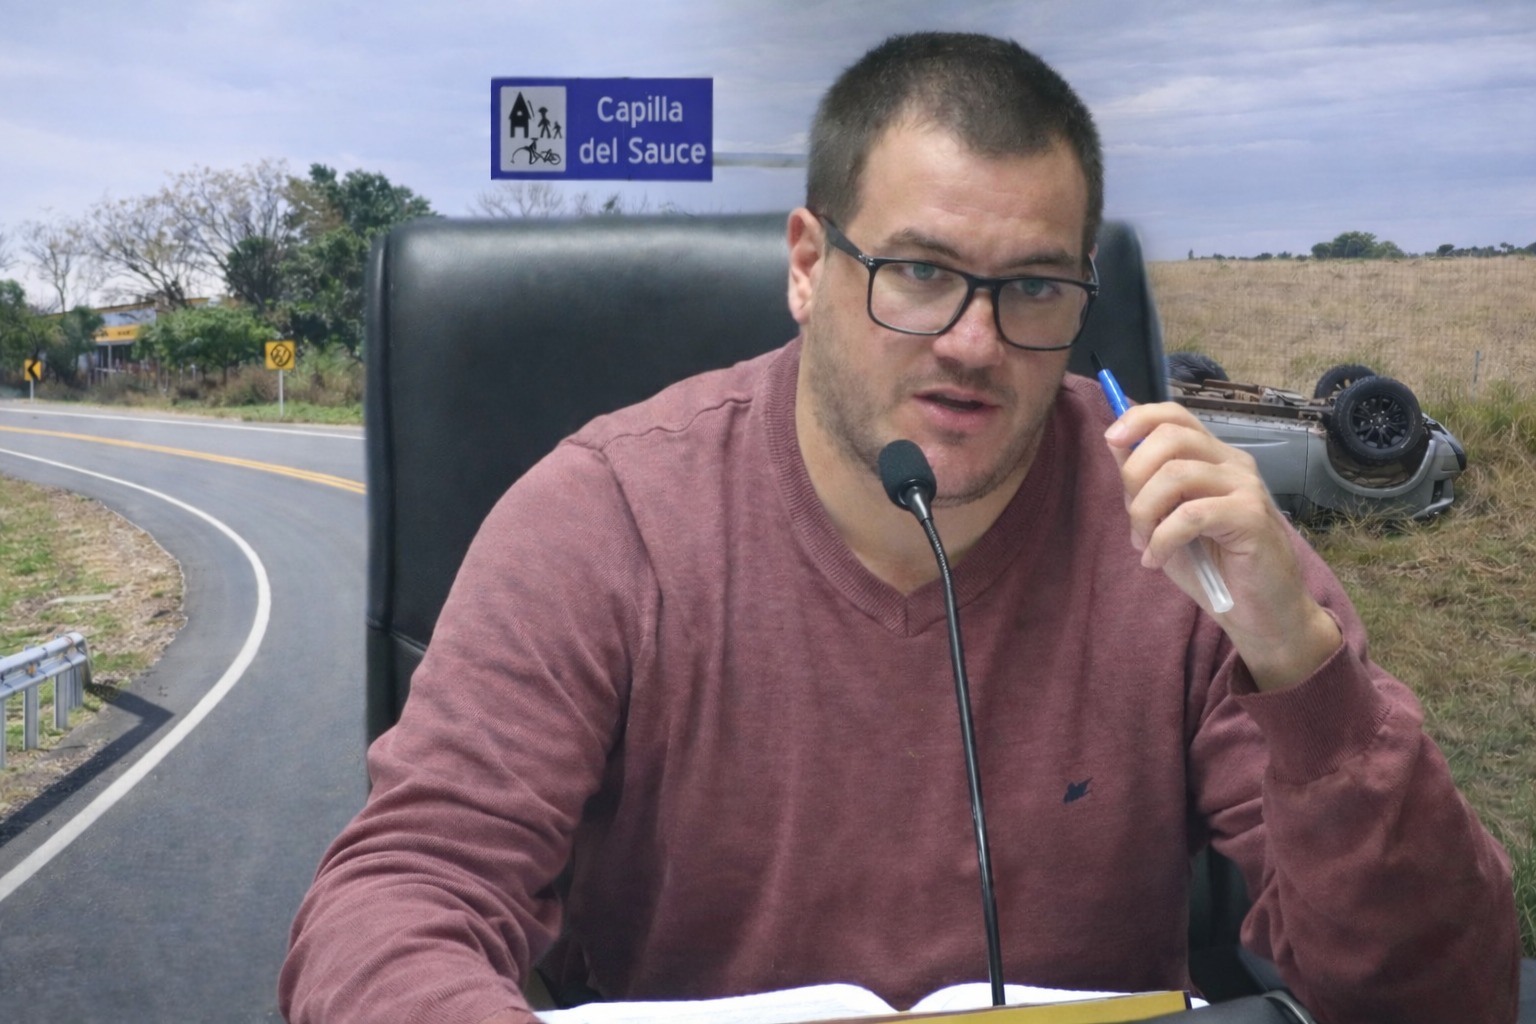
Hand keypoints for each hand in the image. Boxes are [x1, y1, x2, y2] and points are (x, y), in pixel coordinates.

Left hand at [1104, 402, 1340, 690]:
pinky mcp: (1250, 517)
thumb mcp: (1167, 520)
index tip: (1111, 440)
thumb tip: (1116, 442)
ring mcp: (1245, 487)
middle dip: (1134, 476)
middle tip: (1135, 522)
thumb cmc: (1214, 567)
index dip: (1138, 419)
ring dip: (1144, 512)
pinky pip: (1190, 514)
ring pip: (1175, 473)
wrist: (1261, 612)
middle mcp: (1232, 463)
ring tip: (1146, 545)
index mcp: (1213, 458)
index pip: (1175, 415)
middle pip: (1170, 436)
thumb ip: (1146, 483)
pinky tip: (1157, 560)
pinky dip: (1162, 539)